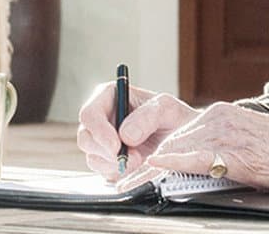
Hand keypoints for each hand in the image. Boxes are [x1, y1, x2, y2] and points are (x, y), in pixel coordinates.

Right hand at [76, 84, 198, 180]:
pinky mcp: (107, 160)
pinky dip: (118, 172)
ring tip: (140, 160)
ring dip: (115, 164)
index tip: (116, 146)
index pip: (89, 114)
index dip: (99, 132)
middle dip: (107, 152)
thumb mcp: (166, 108)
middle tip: (133, 158)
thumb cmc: (172, 117)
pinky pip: (103, 171)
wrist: (183, 139)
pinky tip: (135, 166)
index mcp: (109, 96)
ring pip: (93, 157)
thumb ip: (147, 117)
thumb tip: (125, 136)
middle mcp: (101, 118)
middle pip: (85, 138)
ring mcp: (102, 141)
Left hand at [117, 102, 268, 192]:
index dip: (152, 155)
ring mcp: (224, 131)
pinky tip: (154, 168)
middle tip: (121, 183)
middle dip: (142, 165)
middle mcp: (217, 118)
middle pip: (169, 141)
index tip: (133, 170)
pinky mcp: (233, 149)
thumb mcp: (246, 144)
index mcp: (220, 115)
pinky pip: (194, 156)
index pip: (176, 135)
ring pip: (175, 149)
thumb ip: (218, 149)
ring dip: (148, 172)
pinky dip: (171, 163)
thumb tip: (191, 169)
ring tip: (127, 187)